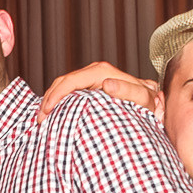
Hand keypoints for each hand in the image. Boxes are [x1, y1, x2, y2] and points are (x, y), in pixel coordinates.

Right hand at [36, 61, 161, 120]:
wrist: (152, 102)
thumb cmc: (147, 103)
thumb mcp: (142, 98)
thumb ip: (128, 91)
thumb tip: (106, 84)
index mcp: (102, 72)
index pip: (71, 80)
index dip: (56, 95)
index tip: (47, 112)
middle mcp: (94, 71)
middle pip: (63, 82)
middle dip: (48, 99)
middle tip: (39, 121)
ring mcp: (90, 79)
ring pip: (62, 86)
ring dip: (50, 102)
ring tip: (42, 121)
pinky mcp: (89, 87)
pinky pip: (68, 91)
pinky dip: (57, 103)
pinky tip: (51, 116)